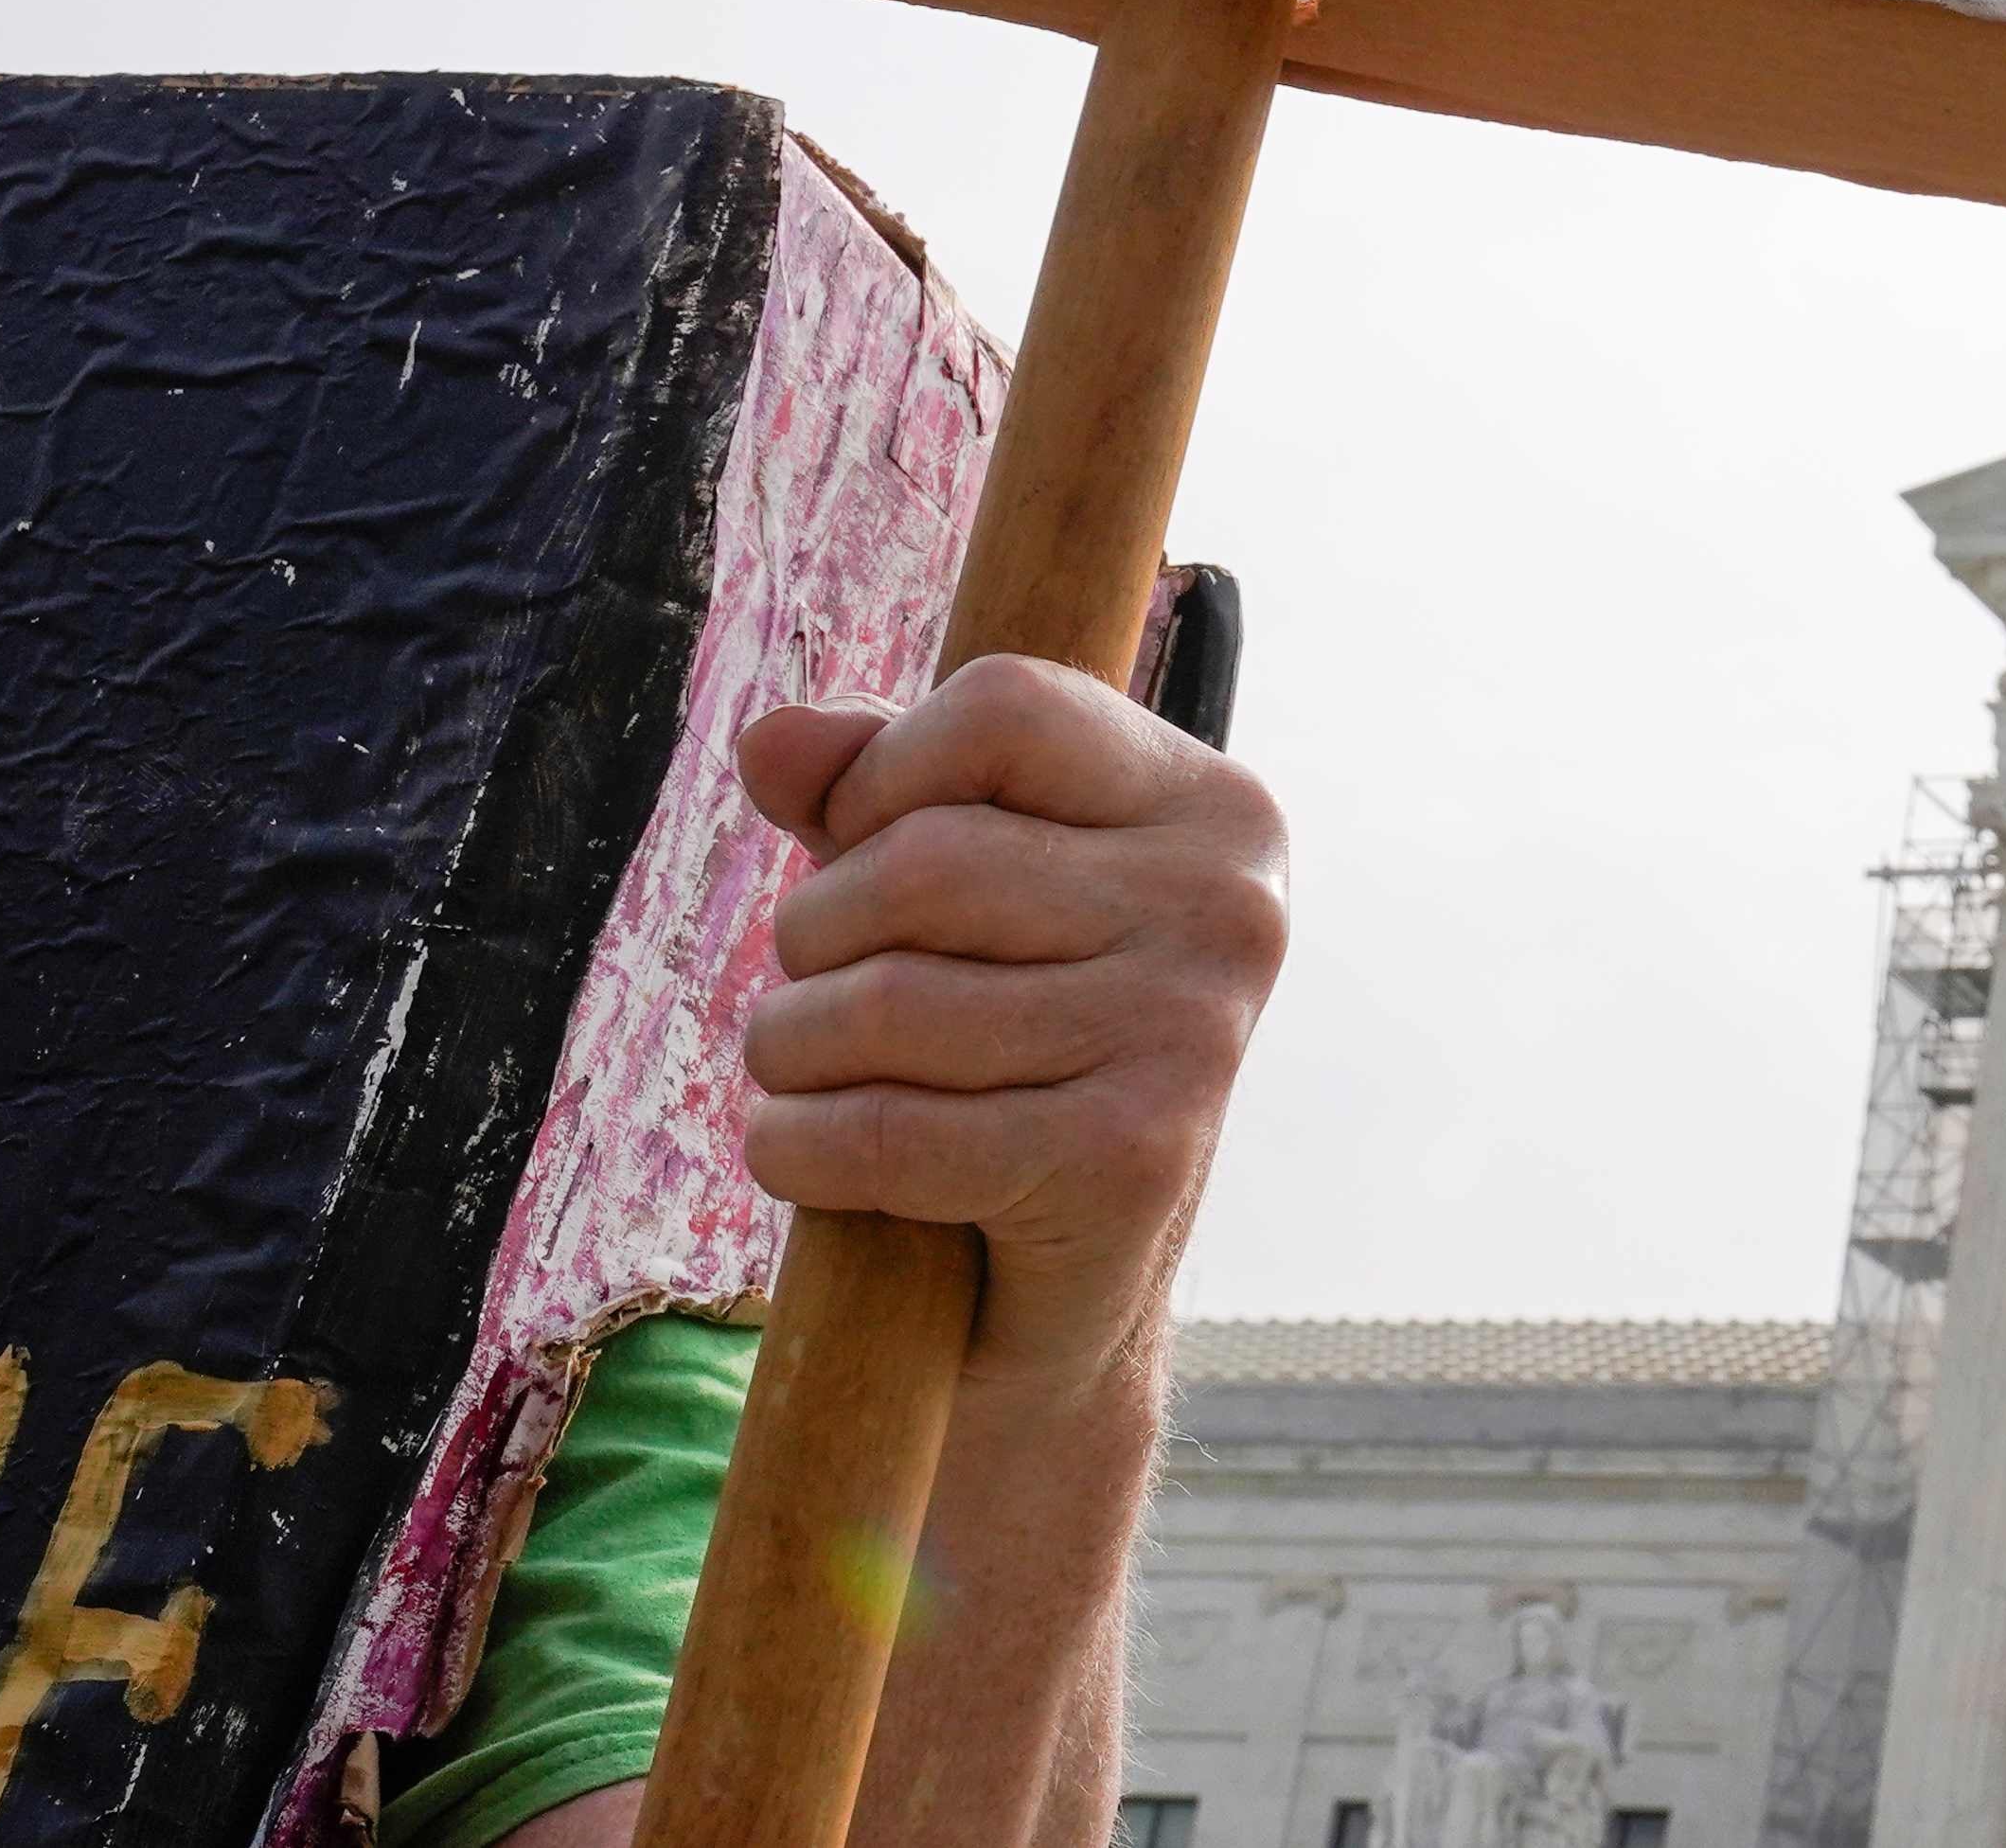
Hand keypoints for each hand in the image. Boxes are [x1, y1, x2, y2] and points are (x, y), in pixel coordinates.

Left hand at [736, 652, 1289, 1392]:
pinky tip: (807, 1150)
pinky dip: (795, 1146)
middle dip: (813, 937)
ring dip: (789, 1050)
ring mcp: (1194, 1035)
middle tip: (820, 997)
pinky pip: (881, 1132)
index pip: (1004, 708)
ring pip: (883, 1001)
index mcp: (1217, 812)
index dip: (885, 775)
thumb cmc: (1003, 1057)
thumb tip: (773, 742)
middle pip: (921, 860)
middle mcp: (1232, 908)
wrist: (1062, 1296)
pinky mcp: (1128, 1163)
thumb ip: (873, 793)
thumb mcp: (953, 898)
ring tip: (808, 1075)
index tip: (871, 854)